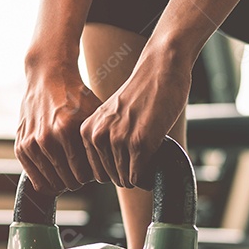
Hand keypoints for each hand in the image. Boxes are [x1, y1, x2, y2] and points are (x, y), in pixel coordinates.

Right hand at [15, 61, 98, 193]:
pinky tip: (57, 170)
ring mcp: (31, 144)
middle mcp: (46, 138)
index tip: (96, 168)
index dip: (94, 175)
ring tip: (71, 168)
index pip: (85, 175)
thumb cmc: (75, 96)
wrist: (48, 77)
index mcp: (67, 129)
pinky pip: (36, 181)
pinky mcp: (20, 147)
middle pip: (70, 182)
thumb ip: (100, 141)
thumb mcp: (94, 114)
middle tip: (84, 169)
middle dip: (80, 179)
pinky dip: (48, 180)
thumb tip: (110, 170)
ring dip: (64, 180)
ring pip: (52, 184)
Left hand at [80, 49, 191, 187]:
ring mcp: (118, 140)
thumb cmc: (141, 94)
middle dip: (128, 173)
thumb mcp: (110, 116)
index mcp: (87, 130)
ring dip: (140, 174)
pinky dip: (149, 176)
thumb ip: (104, 138)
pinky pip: (140, 177)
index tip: (128, 160)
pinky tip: (155, 163)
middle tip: (142, 159)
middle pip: (111, 177)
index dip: (114, 170)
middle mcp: (98, 136)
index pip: (95, 171)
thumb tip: (109, 172)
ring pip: (126, 179)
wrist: (161, 69)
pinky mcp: (140, 143)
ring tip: (149, 157)